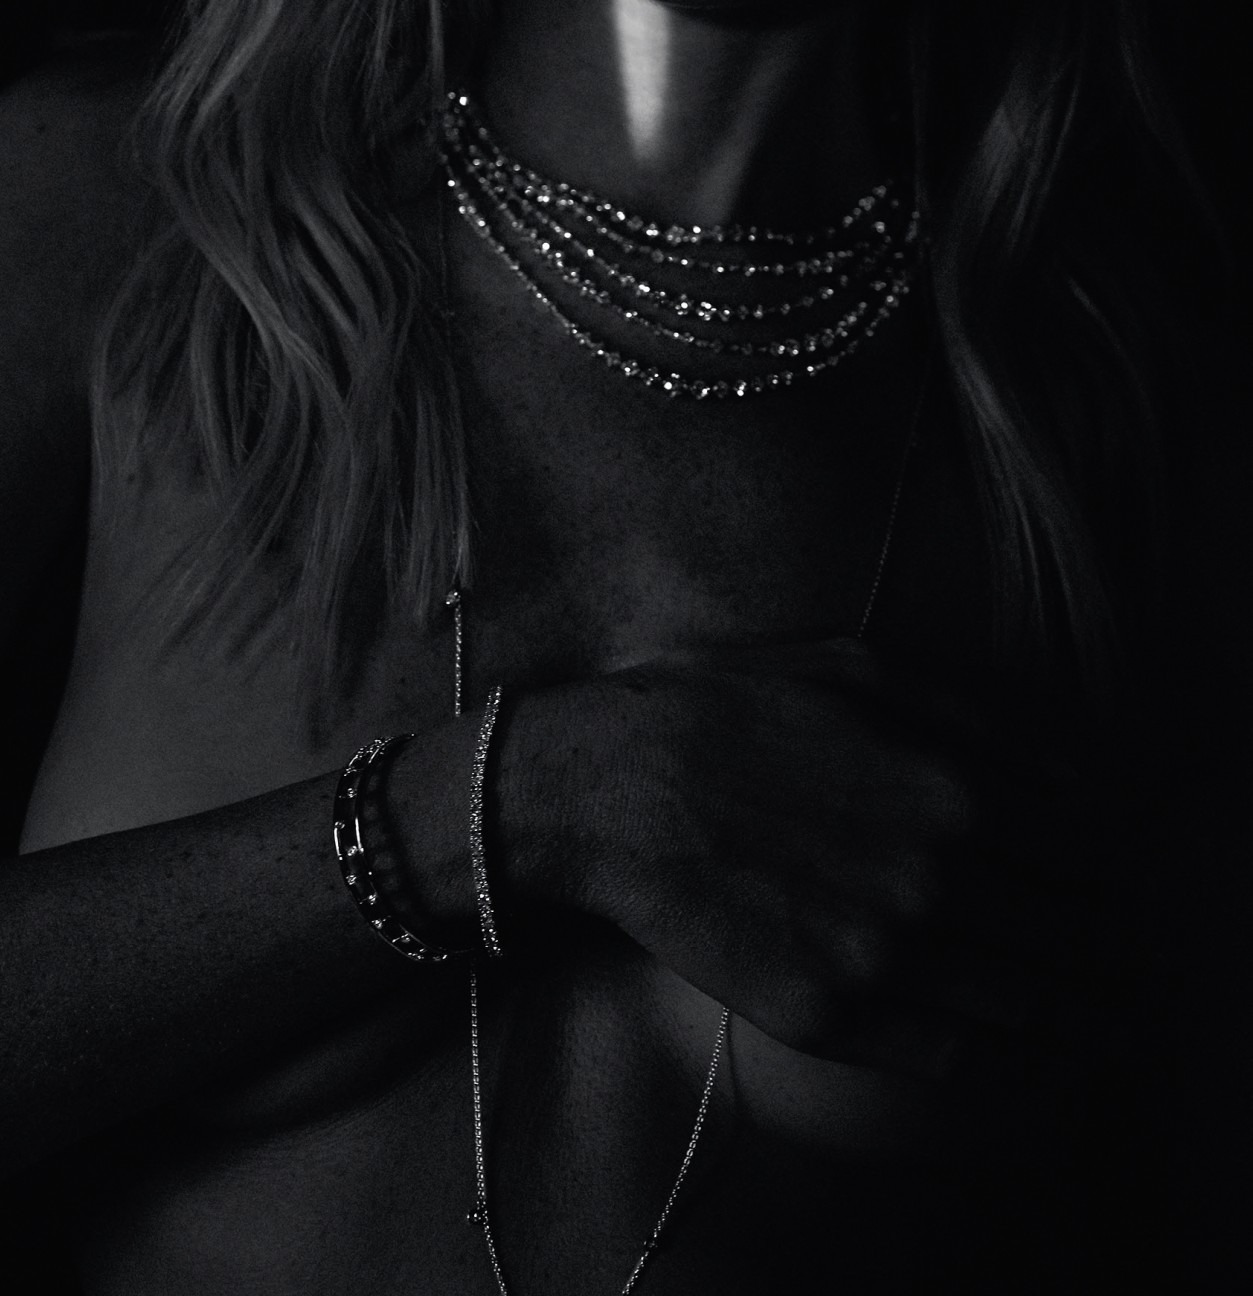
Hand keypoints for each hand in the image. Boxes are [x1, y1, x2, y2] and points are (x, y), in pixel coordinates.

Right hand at [538, 636, 1110, 1082]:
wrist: (612, 789)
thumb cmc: (733, 712)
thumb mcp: (865, 670)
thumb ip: (979, 722)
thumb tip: (1074, 772)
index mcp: (954, 788)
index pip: (1091, 849)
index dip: (1115, 866)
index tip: (1114, 876)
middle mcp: (936, 880)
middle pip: (1078, 933)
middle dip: (1111, 940)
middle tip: (1118, 947)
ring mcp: (886, 957)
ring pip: (1034, 1005)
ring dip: (1085, 1009)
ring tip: (1101, 1010)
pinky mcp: (832, 1015)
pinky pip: (962, 1060)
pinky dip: (1015, 1059)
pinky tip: (1028, 1047)